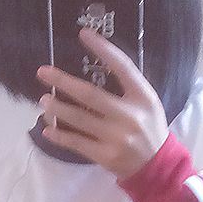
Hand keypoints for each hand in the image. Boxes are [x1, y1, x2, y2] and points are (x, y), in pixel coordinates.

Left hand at [36, 27, 169, 180]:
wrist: (158, 167)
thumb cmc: (150, 128)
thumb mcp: (147, 102)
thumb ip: (128, 85)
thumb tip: (96, 63)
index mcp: (143, 97)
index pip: (122, 67)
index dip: (103, 49)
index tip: (83, 34)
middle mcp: (130, 116)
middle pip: (91, 95)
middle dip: (64, 82)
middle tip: (43, 72)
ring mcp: (117, 138)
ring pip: (79, 119)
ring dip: (58, 108)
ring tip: (44, 100)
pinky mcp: (106, 156)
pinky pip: (77, 143)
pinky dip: (60, 136)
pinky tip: (47, 129)